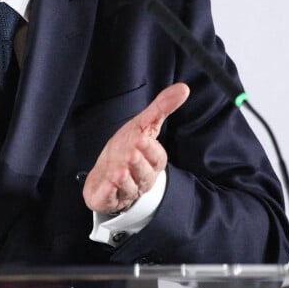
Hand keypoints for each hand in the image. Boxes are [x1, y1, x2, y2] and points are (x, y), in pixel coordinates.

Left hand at [83, 83, 189, 213]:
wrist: (106, 173)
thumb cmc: (126, 148)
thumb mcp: (141, 126)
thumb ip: (160, 109)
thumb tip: (183, 88)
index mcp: (151, 161)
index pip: (156, 157)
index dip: (149, 148)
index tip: (142, 138)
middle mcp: (140, 178)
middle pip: (143, 173)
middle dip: (137, 164)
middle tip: (131, 153)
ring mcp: (125, 190)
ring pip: (128, 187)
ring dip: (123, 180)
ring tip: (119, 171)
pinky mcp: (108, 199)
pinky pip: (110, 199)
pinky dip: (109, 194)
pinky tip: (108, 187)